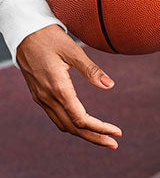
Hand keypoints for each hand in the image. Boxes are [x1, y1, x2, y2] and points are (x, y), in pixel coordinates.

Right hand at [15, 24, 122, 149]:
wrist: (25, 33)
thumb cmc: (50, 38)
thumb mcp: (73, 50)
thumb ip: (91, 70)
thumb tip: (110, 85)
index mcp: (58, 88)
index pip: (81, 119)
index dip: (100, 128)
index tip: (116, 132)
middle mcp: (47, 97)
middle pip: (73, 127)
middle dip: (95, 137)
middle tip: (114, 144)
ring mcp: (41, 98)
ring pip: (63, 124)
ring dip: (83, 133)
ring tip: (102, 137)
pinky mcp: (39, 95)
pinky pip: (56, 116)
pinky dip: (71, 124)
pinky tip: (83, 123)